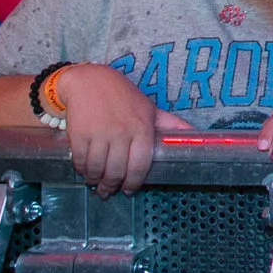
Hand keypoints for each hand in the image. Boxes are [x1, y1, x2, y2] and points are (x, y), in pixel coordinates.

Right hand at [56, 64, 186, 196]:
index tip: (129, 190)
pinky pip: (80, 161)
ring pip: (97, 169)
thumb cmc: (123, 97)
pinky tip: (85, 171)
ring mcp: (99, 134)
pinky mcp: (79, 135)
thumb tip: (193, 132)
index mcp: (142, 127)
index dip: (134, 182)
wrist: (90, 81)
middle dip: (112, 186)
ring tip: (96, 183)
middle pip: (117, 171)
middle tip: (109, 191)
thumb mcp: (149, 108)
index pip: (140, 164)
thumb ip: (170, 123)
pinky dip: (82, 170)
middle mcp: (121, 132)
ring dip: (96, 180)